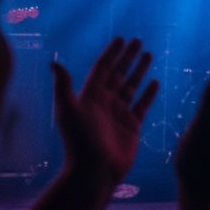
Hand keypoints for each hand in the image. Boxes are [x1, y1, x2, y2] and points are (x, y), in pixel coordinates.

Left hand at [51, 37, 158, 183]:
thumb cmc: (80, 141)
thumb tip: (54, 62)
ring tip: (149, 55)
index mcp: (90, 96)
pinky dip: (149, 93)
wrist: (95, 170)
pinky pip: (142, 105)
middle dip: (128, 57)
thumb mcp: (69, 111)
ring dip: (139, 71)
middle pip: (118, 74)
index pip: (102, 69)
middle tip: (138, 41)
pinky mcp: (132, 126)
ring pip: (131, 86)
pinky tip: (155, 82)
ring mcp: (119, 113)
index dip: (111, 54)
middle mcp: (104, 102)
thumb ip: (64, 86)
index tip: (121, 39)